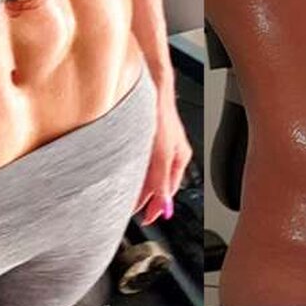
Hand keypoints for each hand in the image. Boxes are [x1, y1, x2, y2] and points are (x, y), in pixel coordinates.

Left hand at [135, 72, 192, 224]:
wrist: (150, 87)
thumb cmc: (160, 113)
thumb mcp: (161, 153)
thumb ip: (161, 180)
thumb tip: (164, 205)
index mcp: (180, 158)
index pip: (169, 191)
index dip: (157, 206)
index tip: (146, 219)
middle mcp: (170, 153)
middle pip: (158, 183)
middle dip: (146, 197)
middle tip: (131, 209)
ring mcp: (158, 145)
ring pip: (148, 172)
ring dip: (139, 184)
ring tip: (126, 194)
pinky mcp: (146, 137)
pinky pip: (141, 160)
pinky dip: (134, 170)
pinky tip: (125, 171)